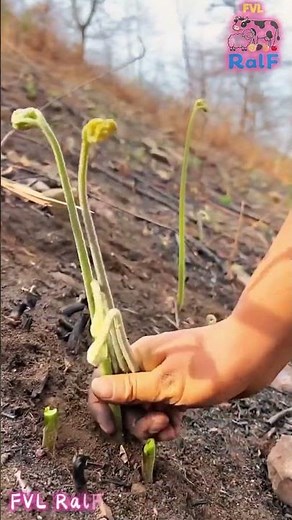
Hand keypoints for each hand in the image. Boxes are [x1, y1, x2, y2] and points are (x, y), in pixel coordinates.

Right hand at [89, 315, 271, 439]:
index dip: (102, 404)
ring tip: (171, 429)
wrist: (249, 358)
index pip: (104, 379)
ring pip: (144, 408)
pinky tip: (178, 429)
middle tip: (158, 424)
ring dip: (153, 424)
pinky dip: (167, 422)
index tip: (111, 429)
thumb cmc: (206, 369)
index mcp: (137, 357)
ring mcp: (163, 378)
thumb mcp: (165, 383)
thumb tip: (95, 388)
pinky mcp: (178, 389)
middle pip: (125, 400)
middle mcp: (146, 366)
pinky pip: (163, 409)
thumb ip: (129, 388)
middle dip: (137, 419)